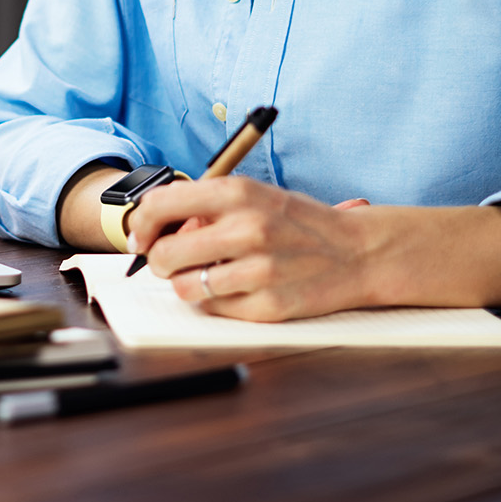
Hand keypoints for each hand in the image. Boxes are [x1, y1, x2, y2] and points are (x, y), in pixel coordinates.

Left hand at [126, 177, 377, 320]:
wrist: (359, 252)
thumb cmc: (299, 224)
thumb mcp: (256, 197)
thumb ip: (207, 207)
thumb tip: (157, 228)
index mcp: (239, 193)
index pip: (160, 204)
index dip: (141, 225)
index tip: (142, 236)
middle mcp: (247, 229)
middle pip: (163, 254)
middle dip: (159, 260)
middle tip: (172, 261)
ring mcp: (258, 271)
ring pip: (182, 287)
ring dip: (185, 283)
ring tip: (205, 275)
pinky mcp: (267, 306)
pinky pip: (213, 308)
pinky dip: (215, 301)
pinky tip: (236, 288)